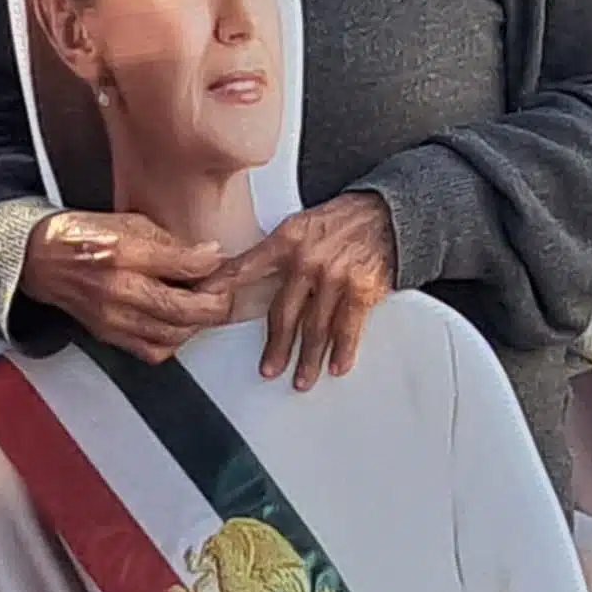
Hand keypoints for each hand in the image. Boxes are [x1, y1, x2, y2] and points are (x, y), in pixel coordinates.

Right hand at [18, 212, 241, 362]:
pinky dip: (173, 341)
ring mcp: (112, 317)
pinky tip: (178, 324)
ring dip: (198, 323)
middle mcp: (117, 289)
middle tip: (226, 291)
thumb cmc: (82, 235)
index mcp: (122, 252)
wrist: (38, 258)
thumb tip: (207, 255)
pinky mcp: (108, 335)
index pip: (183, 264)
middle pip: (184, 309)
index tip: (223, 260)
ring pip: (173, 335)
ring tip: (204, 306)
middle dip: (217, 302)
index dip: (213, 263)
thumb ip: (170, 241)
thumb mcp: (129, 221)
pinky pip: (152, 350)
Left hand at [237, 193, 395, 389]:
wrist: (389, 212)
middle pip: (284, 313)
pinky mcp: (363, 288)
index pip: (245, 266)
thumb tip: (246, 283)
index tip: (201, 303)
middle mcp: (308, 258)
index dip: (220, 285)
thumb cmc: (343, 221)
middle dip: (276, 346)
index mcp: (287, 240)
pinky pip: (348, 327)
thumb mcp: (302, 225)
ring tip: (302, 378)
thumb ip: (277, 252)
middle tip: (268, 369)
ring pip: (315, 327)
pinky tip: (337, 365)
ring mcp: (336, 276)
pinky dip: (343, 351)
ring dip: (309, 359)